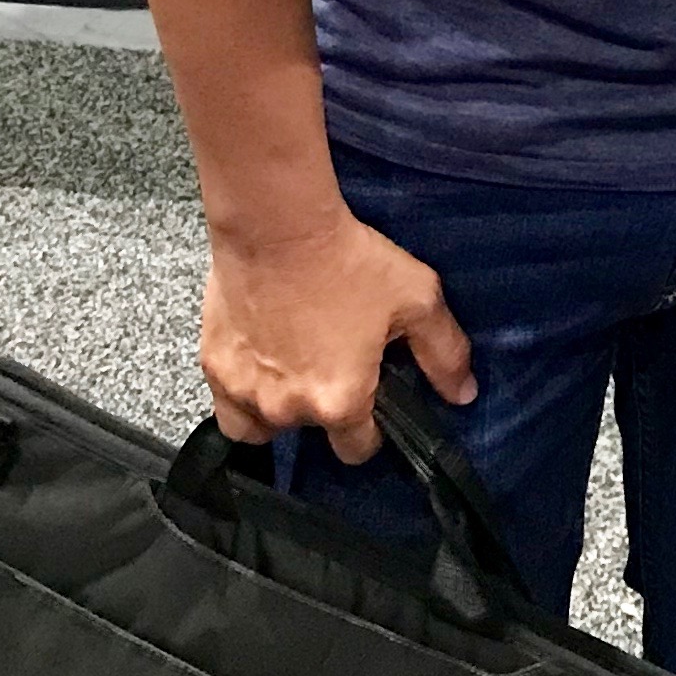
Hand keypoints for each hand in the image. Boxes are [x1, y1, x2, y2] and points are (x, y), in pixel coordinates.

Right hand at [202, 200, 475, 453]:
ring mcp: (243, 391)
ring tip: (289, 374)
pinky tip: (257, 359)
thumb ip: (444, 354)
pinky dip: (240, 390)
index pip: (357, 450)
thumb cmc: (349, 260)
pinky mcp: (212, 365)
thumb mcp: (417, 300)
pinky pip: (225, 400)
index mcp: (340, 403)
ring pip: (258, 429)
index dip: (370, 430)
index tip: (371, 399)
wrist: (277, 224)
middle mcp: (288, 409)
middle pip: (307, 435)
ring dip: (274, 414)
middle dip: (321, 412)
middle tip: (330, 367)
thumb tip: (463, 394)